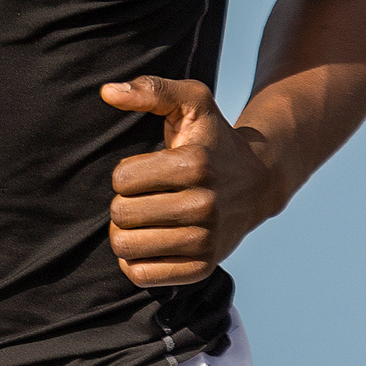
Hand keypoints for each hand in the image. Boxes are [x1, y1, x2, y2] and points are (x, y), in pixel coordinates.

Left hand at [101, 75, 281, 287]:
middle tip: (145, 196)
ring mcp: (205, 241)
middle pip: (121, 214)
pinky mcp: (202, 268)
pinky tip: (150, 242)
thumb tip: (107, 91)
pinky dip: (135, 261)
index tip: (147, 170)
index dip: (126, 173)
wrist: (258, 182)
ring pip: (126, 247)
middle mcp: (204, 205)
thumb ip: (152, 89)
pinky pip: (141, 276)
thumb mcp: (192, 101)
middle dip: (124, 203)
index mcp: (195, 165)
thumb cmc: (213, 139)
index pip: (121, 179)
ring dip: (125, 232)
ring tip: (145, 219)